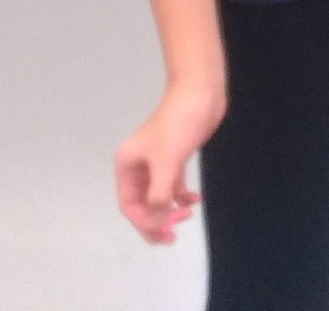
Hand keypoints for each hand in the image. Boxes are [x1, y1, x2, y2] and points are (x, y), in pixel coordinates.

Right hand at [114, 82, 222, 244]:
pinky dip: (182, 195)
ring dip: (169, 209)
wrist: (200, 94)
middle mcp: (138, 166)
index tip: (165, 232)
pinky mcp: (175, 157)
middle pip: (141, 203)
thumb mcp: (167, 162)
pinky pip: (173, 185)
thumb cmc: (179, 126)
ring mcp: (157, 162)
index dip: (144, 222)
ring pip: (157, 196)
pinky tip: (195, 200)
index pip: (129, 204)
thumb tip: (156, 219)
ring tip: (187, 215)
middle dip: (156, 220)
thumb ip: (159, 194)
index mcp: (127, 165)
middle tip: (173, 235)